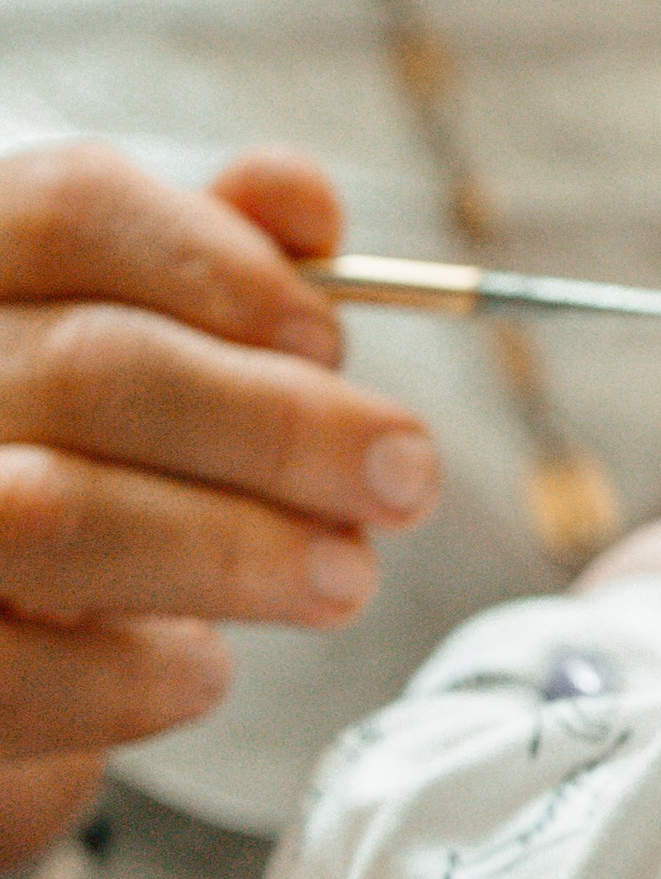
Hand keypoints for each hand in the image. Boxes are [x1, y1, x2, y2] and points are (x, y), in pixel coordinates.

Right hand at [0, 143, 441, 861]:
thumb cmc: (63, 464)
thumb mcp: (129, 346)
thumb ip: (208, 263)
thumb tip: (305, 205)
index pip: (68, 210)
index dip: (224, 268)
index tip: (333, 338)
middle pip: (92, 367)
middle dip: (280, 426)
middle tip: (405, 476)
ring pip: (59, 512)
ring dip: (238, 548)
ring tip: (345, 577)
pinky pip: (29, 669)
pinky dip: (144, 673)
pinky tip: (195, 666)